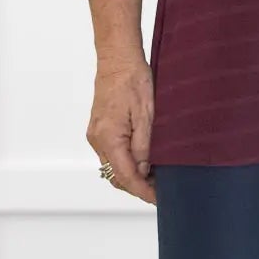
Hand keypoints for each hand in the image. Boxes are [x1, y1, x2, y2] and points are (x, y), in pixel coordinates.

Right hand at [87, 58, 156, 205]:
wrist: (118, 59)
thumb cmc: (133, 80)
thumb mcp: (147, 115)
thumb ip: (144, 147)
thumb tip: (144, 170)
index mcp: (109, 138)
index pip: (125, 177)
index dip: (143, 191)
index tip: (159, 199)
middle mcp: (98, 139)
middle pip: (116, 177)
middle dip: (138, 186)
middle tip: (162, 188)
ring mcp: (96, 135)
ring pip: (113, 167)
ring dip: (132, 175)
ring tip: (156, 175)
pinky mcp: (99, 129)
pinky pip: (111, 154)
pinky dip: (126, 163)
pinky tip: (143, 160)